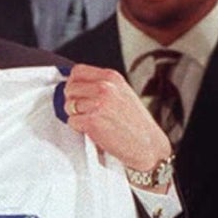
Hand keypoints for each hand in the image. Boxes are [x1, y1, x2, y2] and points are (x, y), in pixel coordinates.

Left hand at [62, 64, 172, 191]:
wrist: (148, 145)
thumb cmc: (136, 123)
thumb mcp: (123, 93)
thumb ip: (102, 86)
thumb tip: (77, 84)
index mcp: (112, 77)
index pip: (78, 71)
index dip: (74, 83)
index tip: (78, 93)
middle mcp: (104, 87)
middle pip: (69, 88)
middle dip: (73, 101)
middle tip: (86, 111)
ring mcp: (97, 103)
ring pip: (69, 106)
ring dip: (76, 115)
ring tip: (94, 121)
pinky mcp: (91, 121)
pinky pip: (71, 121)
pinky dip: (78, 128)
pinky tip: (94, 130)